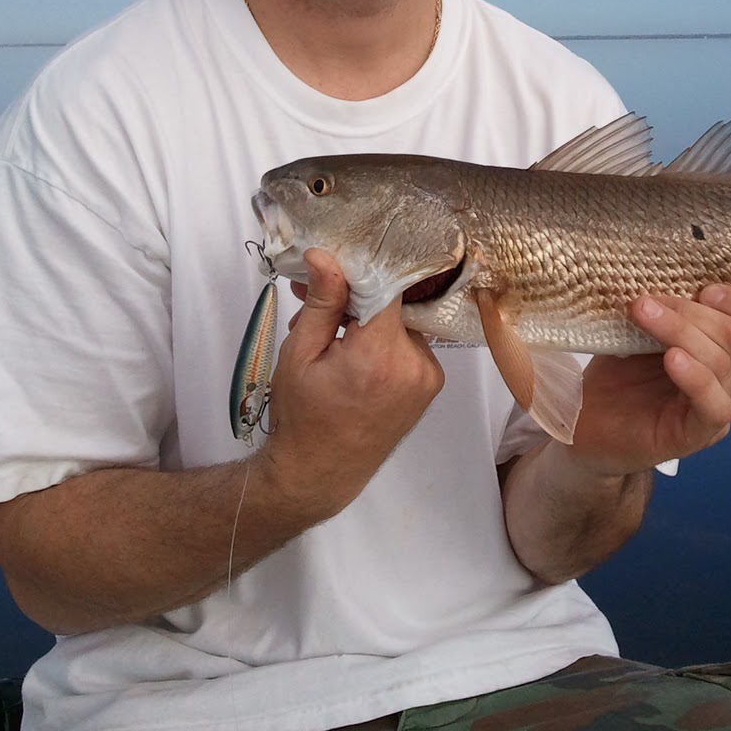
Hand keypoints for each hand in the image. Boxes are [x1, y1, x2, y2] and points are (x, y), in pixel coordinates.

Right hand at [261, 248, 443, 518]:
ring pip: (399, 321)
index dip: (360, 268)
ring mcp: (429, 374)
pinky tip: (350, 352)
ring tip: (328, 336)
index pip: (386, 285)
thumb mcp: (300, 355)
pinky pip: (408, 343)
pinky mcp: (431, 383)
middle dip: (354, 297)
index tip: (333, 264)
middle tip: (312, 303)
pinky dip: (382, 340)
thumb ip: (321, 303)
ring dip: (366, 319)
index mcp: (381, 354)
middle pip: (393, 302)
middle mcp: (416, 363)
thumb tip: (326, 256)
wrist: (321, 474)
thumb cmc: (303, 416)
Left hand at [565, 285, 730, 475]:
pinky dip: (695, 376)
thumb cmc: (620, 373)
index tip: (703, 288)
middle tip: (647, 301)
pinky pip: (713, 404)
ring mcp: (720, 412)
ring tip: (643, 314)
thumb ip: (669, 307)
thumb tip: (664, 269)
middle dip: (693, 311)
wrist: (586, 425)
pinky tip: (671, 359)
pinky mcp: (697, 436)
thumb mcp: (646, 330)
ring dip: (682, 331)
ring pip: (723, 362)